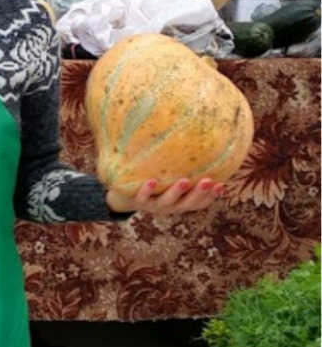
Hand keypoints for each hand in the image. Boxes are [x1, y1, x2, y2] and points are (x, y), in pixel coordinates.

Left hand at [106, 177, 223, 214]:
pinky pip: (142, 197)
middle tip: (208, 181)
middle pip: (188, 204)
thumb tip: (202, 140)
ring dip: (177, 192)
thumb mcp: (170, 176)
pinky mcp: (138, 202)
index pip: (200, 202)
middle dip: (199, 193)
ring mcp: (154, 205)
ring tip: (185, 181)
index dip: (211, 196)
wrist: (124, 195)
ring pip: (168, 202)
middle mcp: (170, 206)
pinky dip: (148, 190)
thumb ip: (183, 166)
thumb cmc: (154, 181)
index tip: (221, 184)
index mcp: (181, 202)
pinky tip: (152, 180)